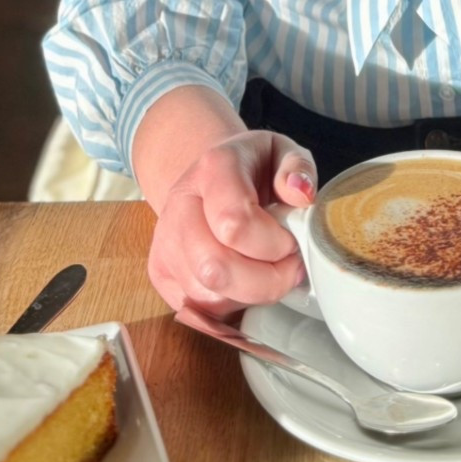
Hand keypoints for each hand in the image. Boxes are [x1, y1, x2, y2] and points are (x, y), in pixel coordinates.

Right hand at [146, 129, 317, 316]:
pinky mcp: (160, 271)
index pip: (234, 223)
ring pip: (207, 294)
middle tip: (289, 268)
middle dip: (266, 281)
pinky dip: (231, 306)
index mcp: (213, 169)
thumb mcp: (283, 152)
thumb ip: (298, 167)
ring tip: (268, 271)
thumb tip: (300, 195)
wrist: (210, 175)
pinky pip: (197, 309)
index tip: (292, 242)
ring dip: (250, 295)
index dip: (273, 245)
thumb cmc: (253, 168)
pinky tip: (245, 282)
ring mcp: (165, 240)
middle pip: (215, 268)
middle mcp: (180, 204)